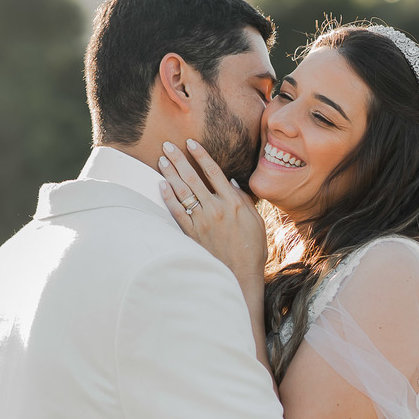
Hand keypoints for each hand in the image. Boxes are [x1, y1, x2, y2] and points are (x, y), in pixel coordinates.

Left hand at [158, 139, 267, 284]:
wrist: (240, 275)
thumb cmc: (252, 248)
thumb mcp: (256, 221)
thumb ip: (243, 199)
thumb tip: (230, 182)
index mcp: (234, 203)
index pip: (214, 172)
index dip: (201, 155)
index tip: (191, 143)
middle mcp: (216, 209)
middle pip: (193, 178)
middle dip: (178, 160)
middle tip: (167, 145)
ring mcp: (202, 221)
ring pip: (182, 192)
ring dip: (170, 174)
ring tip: (162, 160)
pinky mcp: (192, 234)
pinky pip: (176, 212)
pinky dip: (168, 198)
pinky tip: (161, 185)